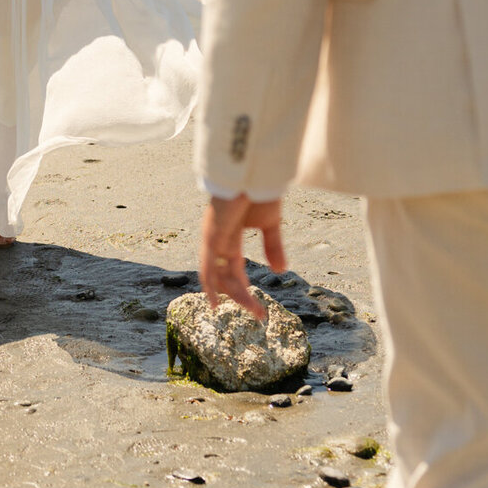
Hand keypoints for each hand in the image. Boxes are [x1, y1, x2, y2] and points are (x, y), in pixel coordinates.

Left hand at [199, 193, 286, 319]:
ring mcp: (213, 238)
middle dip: (241, 297)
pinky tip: (214, 302)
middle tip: (260, 315)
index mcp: (229, 238)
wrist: (255, 172)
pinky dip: (209, 285)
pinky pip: (208, 265)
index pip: (232, 270)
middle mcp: (218, 240)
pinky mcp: (212, 234)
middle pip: (224, 277)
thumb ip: (273, 247)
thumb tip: (279, 271)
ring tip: (254, 310)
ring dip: (234, 295)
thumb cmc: (259, 191)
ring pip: (217, 276)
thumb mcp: (270, 224)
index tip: (259, 310)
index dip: (243, 291)